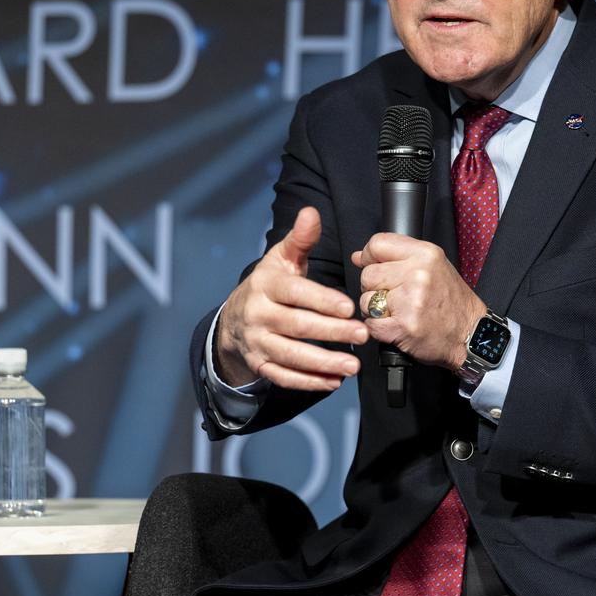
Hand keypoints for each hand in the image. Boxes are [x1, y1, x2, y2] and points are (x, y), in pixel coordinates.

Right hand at [216, 206, 367, 390]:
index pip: (295, 293)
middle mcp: (257, 315)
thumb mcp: (281, 258)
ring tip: (353, 365)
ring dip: (323, 362)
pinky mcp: (260, 365)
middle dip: (331, 332)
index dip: (321, 300)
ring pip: (290, 355)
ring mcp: (257, 342)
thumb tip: (312, 213)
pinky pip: (283, 376)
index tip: (349, 306)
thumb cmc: (269, 285)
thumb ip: (300, 239)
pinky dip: (308, 381)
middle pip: (296, 326)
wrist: (233, 319)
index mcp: (265, 285)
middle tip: (362, 335)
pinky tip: (333, 382)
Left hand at [352, 233, 484, 371]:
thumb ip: (396, 257)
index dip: (370, 257)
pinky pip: (371, 323)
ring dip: (376, 310)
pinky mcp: (403, 326)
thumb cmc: (452, 302)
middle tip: (396, 296)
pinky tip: (398, 325)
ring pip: (366, 300)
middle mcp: (418, 274)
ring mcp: (410, 301)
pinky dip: (379, 328)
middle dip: (375, 288)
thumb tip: (359, 256)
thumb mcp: (432, 266)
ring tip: (399, 311)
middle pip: (368, 274)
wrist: (470, 334)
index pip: (377, 244)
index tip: (375, 266)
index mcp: (425, 254)